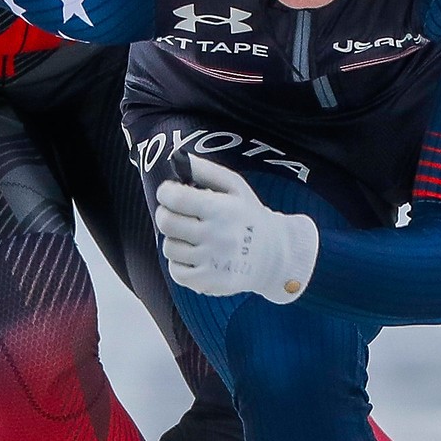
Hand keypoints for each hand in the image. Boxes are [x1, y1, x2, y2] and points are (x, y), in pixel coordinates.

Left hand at [154, 157, 319, 303]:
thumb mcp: (235, 186)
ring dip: (175, 239)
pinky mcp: (207, 282)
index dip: (166, 192)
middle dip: (166, 214)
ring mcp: (211, 262)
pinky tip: (194, 255)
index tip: (170, 193)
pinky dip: (180, 262)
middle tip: (176, 213)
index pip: (176, 198)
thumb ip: (205, 170)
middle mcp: (217, 236)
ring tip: (191, 236)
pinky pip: (175, 271)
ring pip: (169, 247)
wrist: (274, 256)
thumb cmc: (249, 216)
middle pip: (166, 222)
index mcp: (222, 209)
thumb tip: (178, 159)